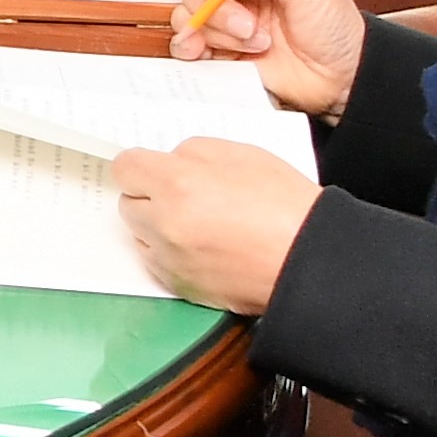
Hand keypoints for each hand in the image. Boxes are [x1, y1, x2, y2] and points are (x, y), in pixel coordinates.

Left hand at [114, 139, 321, 315]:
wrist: (310, 260)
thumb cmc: (285, 205)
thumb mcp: (244, 155)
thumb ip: (195, 152)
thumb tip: (169, 160)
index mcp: (177, 183)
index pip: (126, 166)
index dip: (142, 165)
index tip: (153, 168)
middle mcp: (163, 223)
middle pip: (128, 202)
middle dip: (150, 195)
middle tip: (186, 195)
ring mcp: (168, 258)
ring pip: (139, 233)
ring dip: (157, 225)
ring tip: (201, 222)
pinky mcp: (177, 285)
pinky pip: (156, 261)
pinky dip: (170, 252)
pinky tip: (205, 246)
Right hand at [170, 0, 369, 120]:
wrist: (340, 76)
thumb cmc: (335, 26)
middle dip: (217, 10)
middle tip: (249, 25)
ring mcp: (224, 24)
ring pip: (188, 18)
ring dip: (217, 34)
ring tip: (255, 43)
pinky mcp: (219, 53)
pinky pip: (186, 47)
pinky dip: (192, 50)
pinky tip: (213, 53)